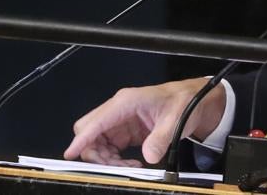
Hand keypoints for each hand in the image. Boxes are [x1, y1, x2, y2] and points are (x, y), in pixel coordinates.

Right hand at [63, 77, 225, 165]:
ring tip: (129, 166)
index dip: (81, 139)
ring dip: (106, 158)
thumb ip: (161, 138)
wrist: (195, 100)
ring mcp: (121, 120)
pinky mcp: (126, 130)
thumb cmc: (185, 102)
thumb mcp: (176, 120)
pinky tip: (131, 163)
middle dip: (94, 152)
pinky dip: (115, 158)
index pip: (96, 122)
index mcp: (126, 102)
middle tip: (113, 166)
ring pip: (98, 142)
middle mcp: (119, 110)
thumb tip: (148, 157)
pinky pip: (110, 147)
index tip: (70, 154)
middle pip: (90, 131)